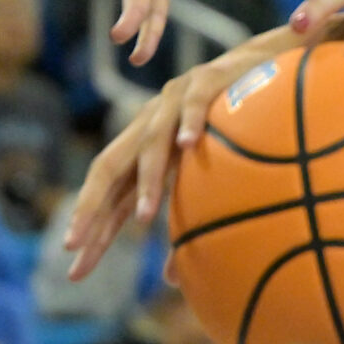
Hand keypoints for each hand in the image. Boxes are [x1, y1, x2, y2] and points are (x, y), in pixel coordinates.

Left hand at [63, 13, 343, 280]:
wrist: (268, 61)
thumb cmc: (240, 125)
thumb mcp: (212, 174)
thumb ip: (189, 216)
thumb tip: (171, 282)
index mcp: (147, 148)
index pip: (108, 193)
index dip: (91, 227)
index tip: (74, 267)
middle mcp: (150, 123)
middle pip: (108, 166)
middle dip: (89, 208)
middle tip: (75, 245)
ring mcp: (174, 100)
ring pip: (150, 142)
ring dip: (147, 180)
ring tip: (142, 217)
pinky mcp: (207, 81)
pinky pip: (195, 105)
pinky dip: (189, 124)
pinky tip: (187, 145)